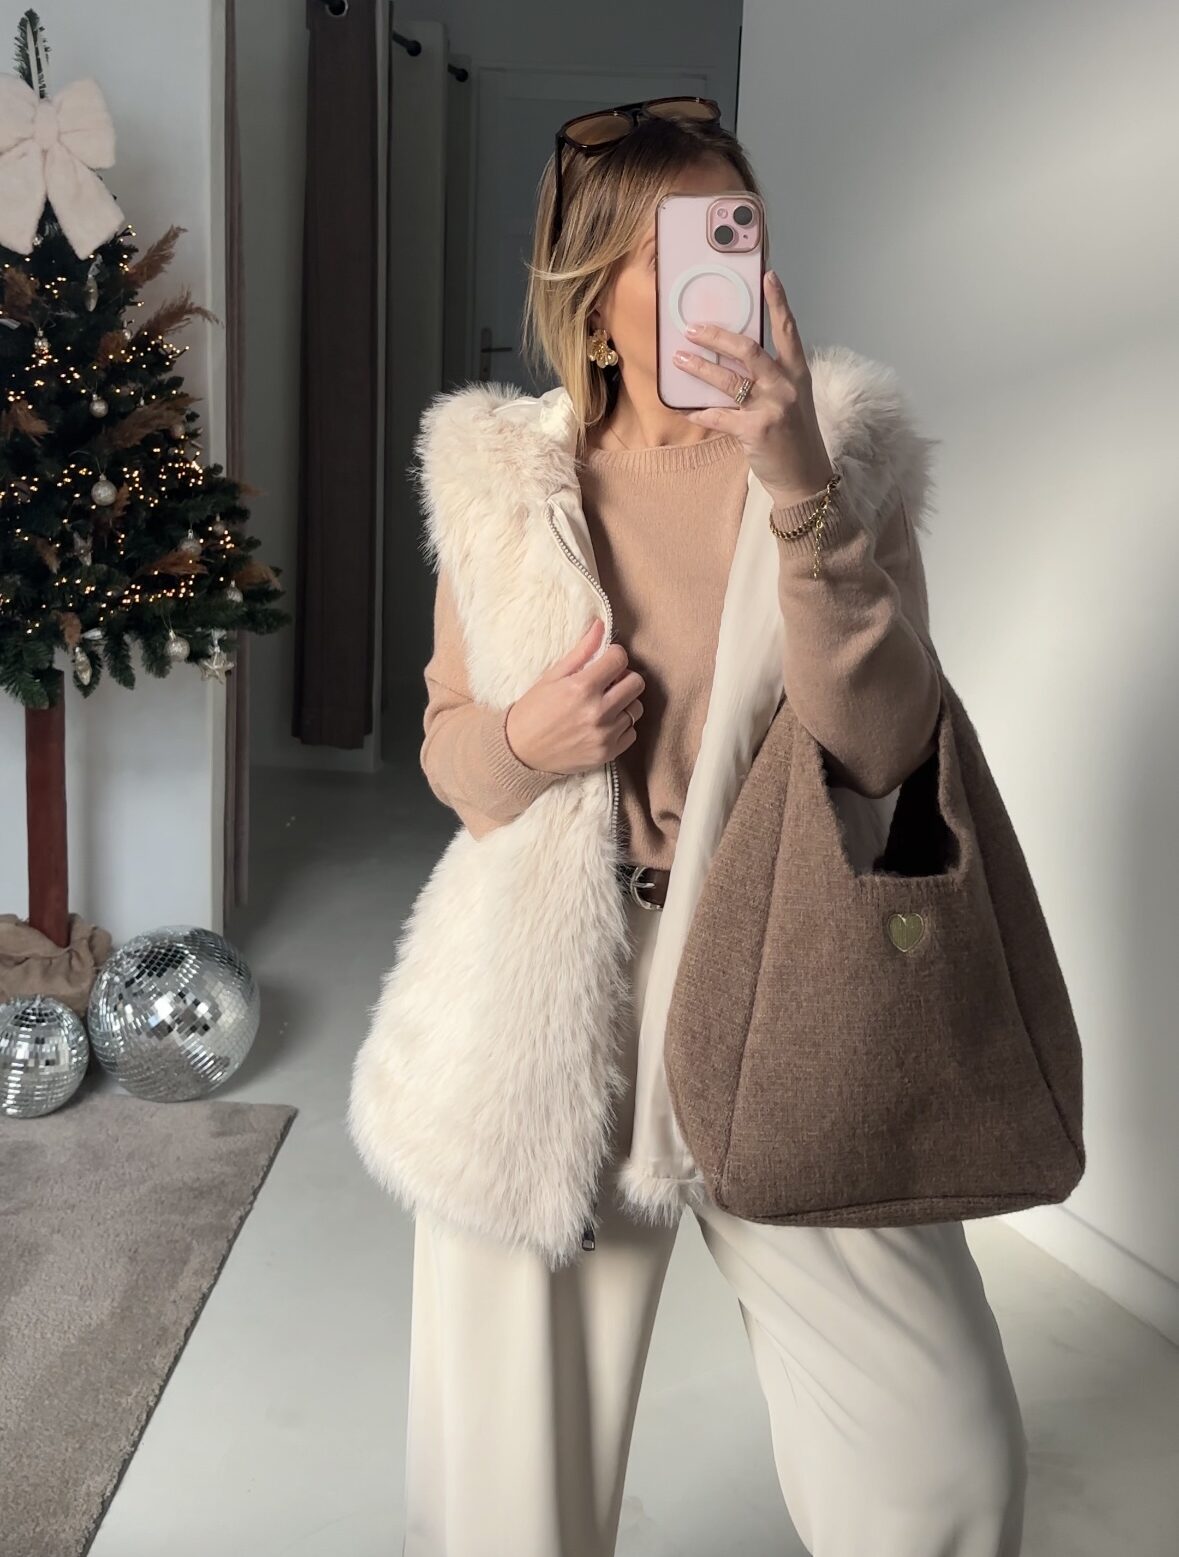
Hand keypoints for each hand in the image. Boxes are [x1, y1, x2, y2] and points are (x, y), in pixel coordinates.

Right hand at [505, 616, 644, 775]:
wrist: (520, 752)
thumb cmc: (533, 711)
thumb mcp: (551, 677)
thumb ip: (581, 651)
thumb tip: (601, 625)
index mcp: (581, 688)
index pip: (620, 659)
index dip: (614, 655)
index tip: (606, 660)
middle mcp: (597, 711)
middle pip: (636, 683)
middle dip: (624, 678)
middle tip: (608, 683)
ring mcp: (604, 735)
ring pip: (636, 709)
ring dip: (624, 704)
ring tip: (604, 706)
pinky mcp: (608, 753)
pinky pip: (631, 733)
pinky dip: (621, 727)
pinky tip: (602, 725)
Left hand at [672, 269, 834, 506]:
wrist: (805, 478)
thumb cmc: (795, 438)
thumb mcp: (792, 401)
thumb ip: (771, 379)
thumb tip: (735, 360)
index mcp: (797, 374)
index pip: (789, 331)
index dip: (779, 302)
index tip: (768, 276)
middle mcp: (786, 386)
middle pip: (749, 350)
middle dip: (718, 336)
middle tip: (692, 328)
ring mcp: (772, 407)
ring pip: (729, 380)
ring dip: (700, 369)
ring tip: (679, 360)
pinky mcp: (756, 430)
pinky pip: (720, 416)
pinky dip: (701, 412)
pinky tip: (686, 409)